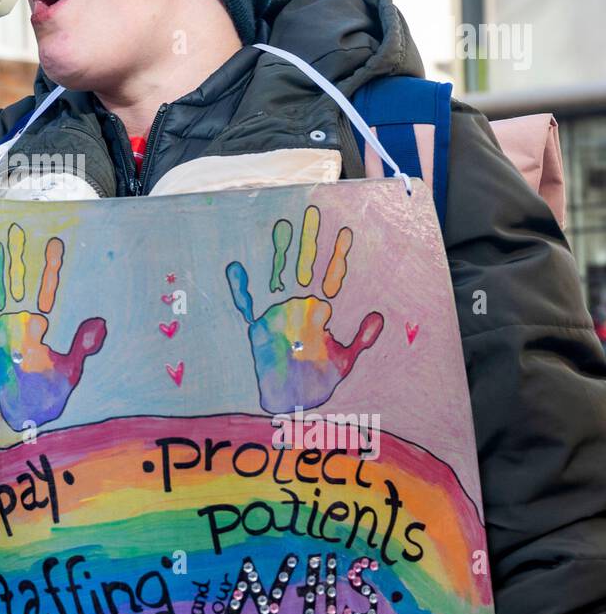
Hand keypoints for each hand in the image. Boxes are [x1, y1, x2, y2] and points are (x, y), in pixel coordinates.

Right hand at [0, 223, 106, 431]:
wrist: (29, 418)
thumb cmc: (50, 394)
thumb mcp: (72, 368)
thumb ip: (84, 344)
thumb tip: (100, 321)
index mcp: (41, 326)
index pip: (46, 289)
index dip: (50, 268)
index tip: (54, 243)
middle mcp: (20, 324)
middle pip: (19, 283)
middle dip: (18, 258)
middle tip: (17, 229)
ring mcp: (3, 333)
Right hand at [227, 204, 383, 413]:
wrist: (291, 402)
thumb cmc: (318, 382)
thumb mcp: (346, 360)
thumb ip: (361, 338)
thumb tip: (377, 316)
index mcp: (320, 310)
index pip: (332, 275)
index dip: (338, 254)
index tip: (346, 229)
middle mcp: (299, 305)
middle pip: (304, 265)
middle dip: (309, 239)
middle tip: (313, 211)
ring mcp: (278, 312)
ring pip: (279, 273)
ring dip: (280, 252)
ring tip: (282, 225)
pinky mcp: (258, 326)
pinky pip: (246, 302)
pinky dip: (240, 286)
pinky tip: (235, 267)